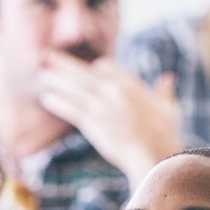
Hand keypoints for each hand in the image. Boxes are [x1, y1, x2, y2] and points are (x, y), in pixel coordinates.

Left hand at [37, 53, 179, 183]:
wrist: (153, 153)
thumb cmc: (164, 134)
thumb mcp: (168, 108)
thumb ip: (164, 91)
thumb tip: (168, 79)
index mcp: (129, 83)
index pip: (103, 66)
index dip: (93, 68)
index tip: (86, 70)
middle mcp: (112, 89)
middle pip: (82, 71)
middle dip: (64, 63)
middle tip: (48, 56)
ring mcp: (101, 105)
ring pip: (72, 88)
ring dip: (55, 80)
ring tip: (41, 74)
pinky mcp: (92, 122)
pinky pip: (70, 108)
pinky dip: (57, 102)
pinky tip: (46, 98)